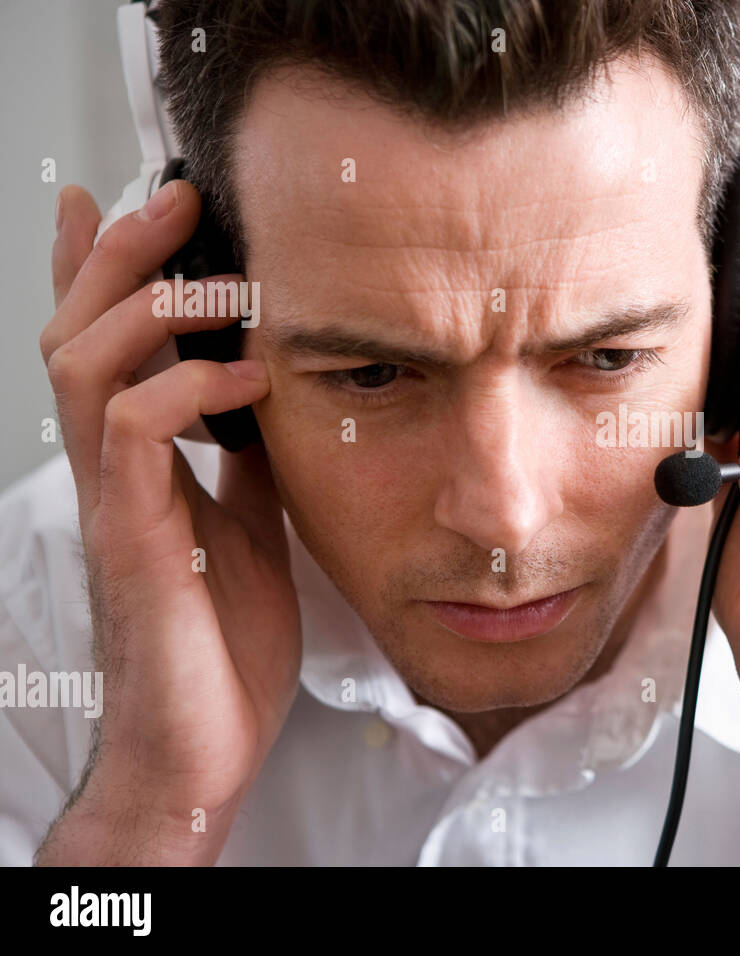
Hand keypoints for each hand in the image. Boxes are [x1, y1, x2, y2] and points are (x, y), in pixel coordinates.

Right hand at [34, 182, 301, 864]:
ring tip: (220, 275)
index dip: (100, 272)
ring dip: (148, 302)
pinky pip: (135, 435)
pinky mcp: (134, 540)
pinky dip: (185, 386)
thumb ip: (248, 459)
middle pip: (79, 334)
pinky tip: (245, 374)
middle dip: (121, 255)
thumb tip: (272, 395)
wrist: (206, 744)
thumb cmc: (224, 641)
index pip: (107, 349)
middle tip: (175, 197)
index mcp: (142, 466)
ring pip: (86, 366)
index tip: (128, 198)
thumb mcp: (254, 524)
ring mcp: (115, 503)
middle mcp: (113, 473)